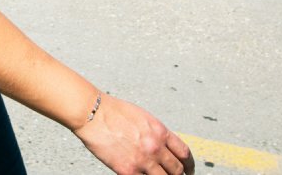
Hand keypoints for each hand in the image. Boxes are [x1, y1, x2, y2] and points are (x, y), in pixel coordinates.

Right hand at [75, 94, 193, 174]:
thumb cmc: (114, 112)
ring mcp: (143, 161)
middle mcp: (155, 147)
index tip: (188, 170)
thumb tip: (164, 146)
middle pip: (177, 170)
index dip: (189, 165)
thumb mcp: (143, 117)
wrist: (92, 114)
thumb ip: (156, 133)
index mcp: (160, 132)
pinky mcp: (128, 171)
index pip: (184, 154)